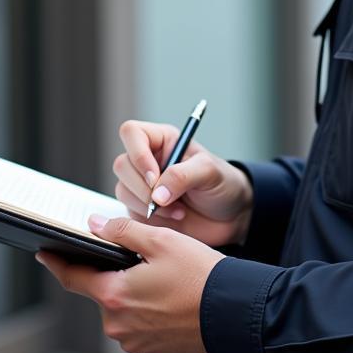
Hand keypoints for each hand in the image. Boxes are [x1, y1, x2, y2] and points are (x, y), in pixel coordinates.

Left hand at [36, 214, 224, 352]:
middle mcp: (118, 325)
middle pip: (106, 293)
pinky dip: (152, 315)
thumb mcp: (161, 241)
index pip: (74, 278)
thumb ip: (122, 231)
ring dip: (138, 297)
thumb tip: (94, 226)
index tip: (45, 254)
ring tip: (169, 284)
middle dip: (120, 276)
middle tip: (150, 263)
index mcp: (115, 295)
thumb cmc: (200, 275)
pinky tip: (174, 304)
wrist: (234, 313)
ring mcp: (135, 344)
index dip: (58, 263)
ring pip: (125, 311)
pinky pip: (142, 330)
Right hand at [113, 120, 253, 247]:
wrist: (230, 215)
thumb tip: (156, 194)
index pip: (132, 133)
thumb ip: (183, 176)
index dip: (137, 154)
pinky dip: (150, 220)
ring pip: (122, 190)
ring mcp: (142, 185)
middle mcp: (148, 160)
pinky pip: (130, 213)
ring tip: (178, 210)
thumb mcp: (210, 171)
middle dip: (143, 187)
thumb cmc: (223, 183)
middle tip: (165, 199)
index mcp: (163, 140)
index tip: (155, 177)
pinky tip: (173, 219)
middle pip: (122, 165)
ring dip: (147, 205)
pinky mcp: (141, 209)